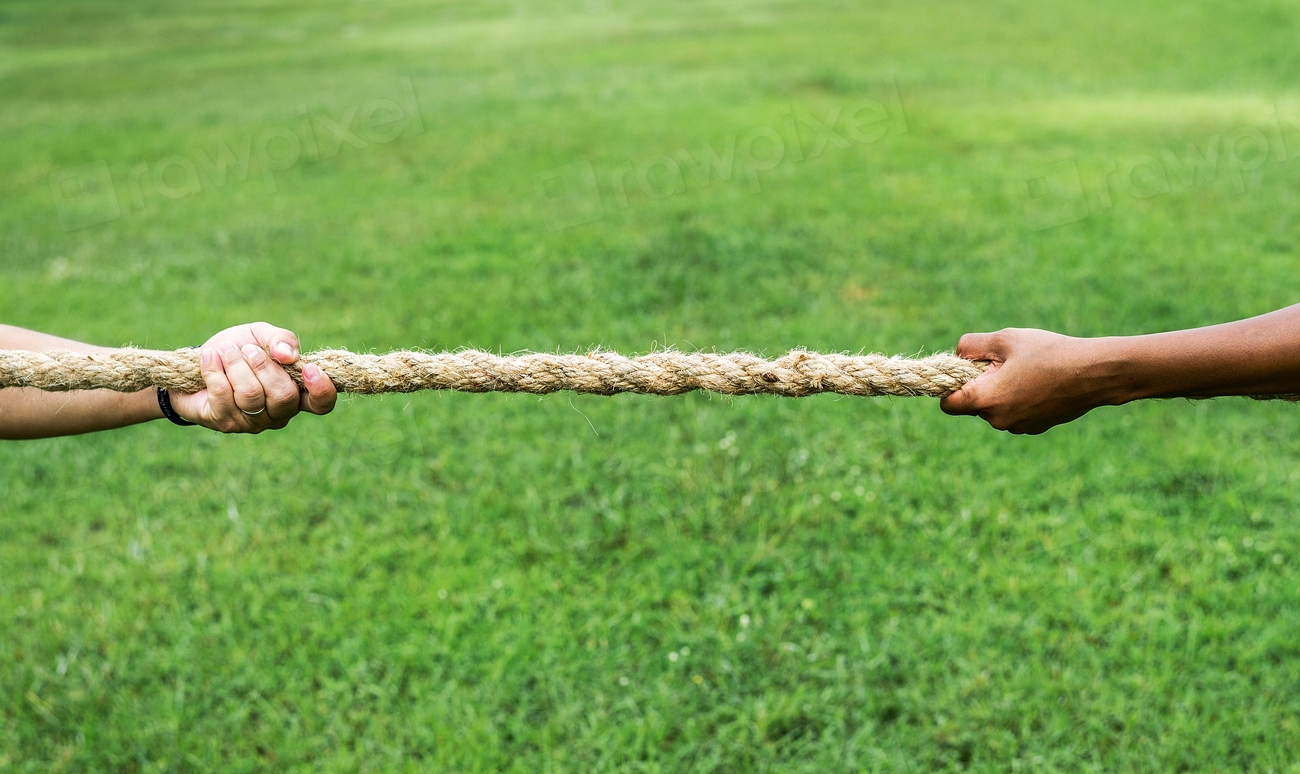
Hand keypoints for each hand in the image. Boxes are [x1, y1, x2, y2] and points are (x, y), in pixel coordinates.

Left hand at [169, 321, 336, 433]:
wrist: (198, 362)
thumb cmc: (238, 349)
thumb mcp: (261, 335)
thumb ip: (281, 339)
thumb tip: (288, 355)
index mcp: (297, 392)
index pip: (321, 404)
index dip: (321, 390)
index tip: (309, 369)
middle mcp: (279, 413)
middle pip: (283, 396)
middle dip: (262, 366)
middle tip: (246, 349)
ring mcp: (253, 423)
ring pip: (251, 396)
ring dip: (235, 365)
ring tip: (225, 350)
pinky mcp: (226, 423)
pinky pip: (224, 396)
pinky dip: (214, 370)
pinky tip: (209, 357)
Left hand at [940, 328, 1127, 434]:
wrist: (1095, 373)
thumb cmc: (1048, 352)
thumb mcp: (1004, 339)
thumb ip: (971, 345)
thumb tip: (958, 355)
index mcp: (985, 400)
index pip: (947, 405)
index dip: (949, 388)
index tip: (963, 371)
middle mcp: (998, 420)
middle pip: (972, 405)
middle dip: (979, 385)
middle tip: (1002, 363)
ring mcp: (1018, 427)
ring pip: (994, 409)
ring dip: (1000, 392)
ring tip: (1025, 370)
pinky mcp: (1035, 427)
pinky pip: (1014, 413)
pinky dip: (1018, 400)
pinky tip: (1039, 382)